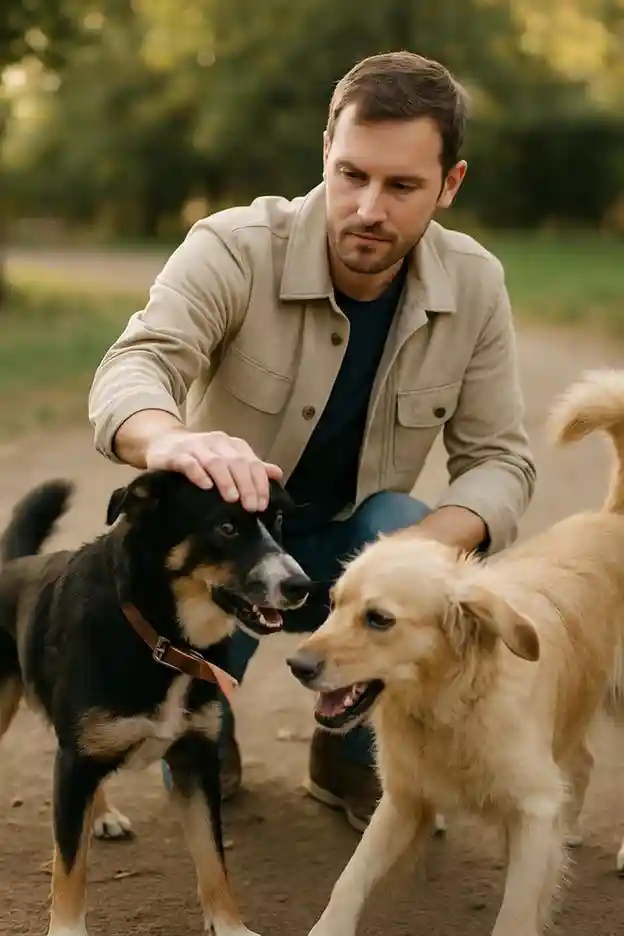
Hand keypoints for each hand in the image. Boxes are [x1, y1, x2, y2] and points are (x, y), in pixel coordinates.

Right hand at [145, 428, 282, 510]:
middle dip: (247, 485)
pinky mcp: (176, 455)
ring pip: (215, 462)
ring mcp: (196, 447)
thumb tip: (277, 473)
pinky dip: (198, 474)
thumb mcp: (227, 459)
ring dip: (226, 480)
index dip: (260, 483)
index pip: (252, 462)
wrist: (162, 442)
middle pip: (236, 462)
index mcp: (232, 444)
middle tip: (251, 507)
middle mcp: (216, 442)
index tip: (262, 504)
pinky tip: (205, 486)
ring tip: (232, 499)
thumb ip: (251, 467)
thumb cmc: (200, 456)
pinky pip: (189, 463)